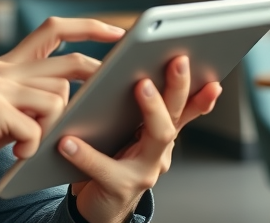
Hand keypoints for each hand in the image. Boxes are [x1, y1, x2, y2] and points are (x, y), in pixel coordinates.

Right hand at [0, 17, 124, 180]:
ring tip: (27, 143)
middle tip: (108, 97)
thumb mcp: (1, 106)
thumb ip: (29, 94)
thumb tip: (70, 94)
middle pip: (67, 64)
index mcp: (7, 63)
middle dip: (97, 78)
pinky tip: (14, 153)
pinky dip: (30, 147)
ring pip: (57, 99)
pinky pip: (36, 127)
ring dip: (51, 127)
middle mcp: (4, 67)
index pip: (54, 29)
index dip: (89, 27)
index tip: (118, 32)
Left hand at [58, 55, 221, 222]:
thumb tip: (134, 66)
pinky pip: (105, 168)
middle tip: (177, 62)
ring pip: (158, 137)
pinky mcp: (120, 187)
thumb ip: (136, 110)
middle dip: (179, 86)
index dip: (198, 88)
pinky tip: (68, 142)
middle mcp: (159, 153)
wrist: (99, 209)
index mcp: (159, 135)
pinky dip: (86, 154)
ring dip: (153, 110)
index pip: (184, 108)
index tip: (201, 63)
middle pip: (176, 115)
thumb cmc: (110, 162)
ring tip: (141, 86)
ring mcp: (145, 171)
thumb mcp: (129, 135)